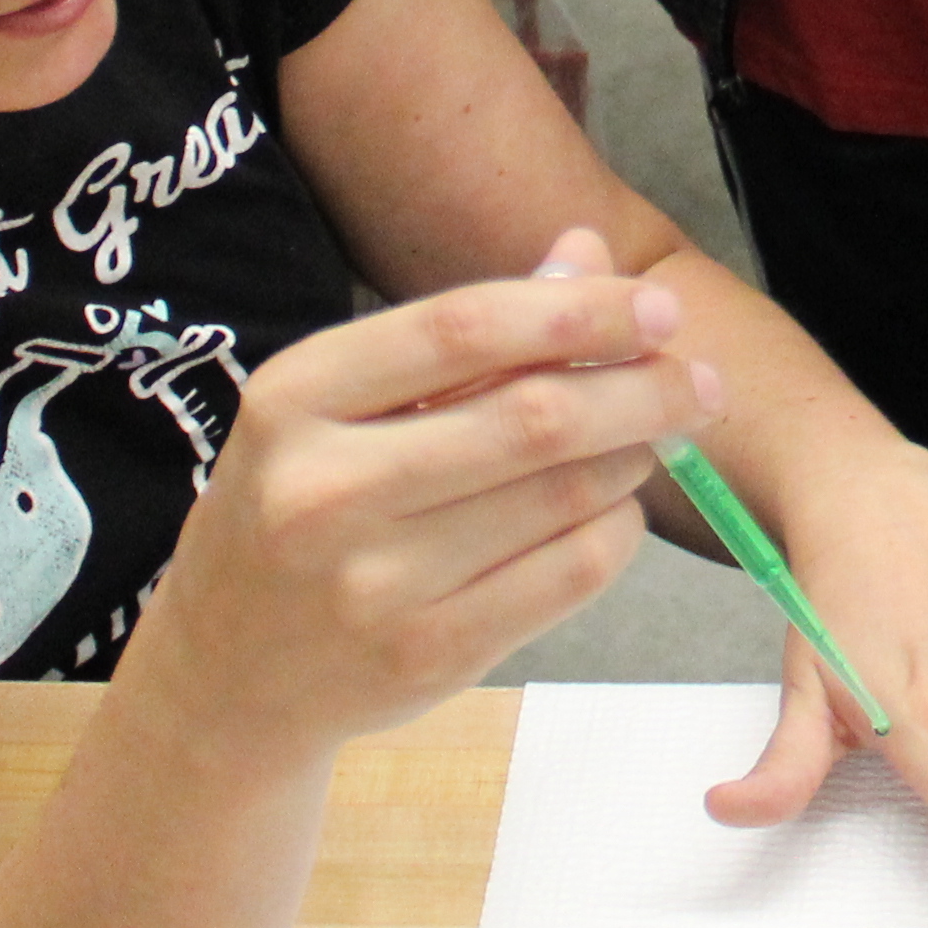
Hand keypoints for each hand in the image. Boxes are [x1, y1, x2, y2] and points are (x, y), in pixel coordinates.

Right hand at [143, 229, 707, 761]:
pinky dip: (614, 532)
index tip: (660, 305)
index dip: (578, 311)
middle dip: (641, 389)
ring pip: (562, 498)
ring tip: (648, 441)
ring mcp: (372, 585)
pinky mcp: (426, 657)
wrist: (226, 674)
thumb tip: (586, 253)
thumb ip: (465, 330)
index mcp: (294, 397)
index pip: (461, 327)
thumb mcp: (342, 405)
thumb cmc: (301, 506)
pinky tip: (609, 512)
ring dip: (632, 459)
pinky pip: (568, 576)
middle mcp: (323, 490)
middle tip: (702, 380)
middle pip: (531, 419)